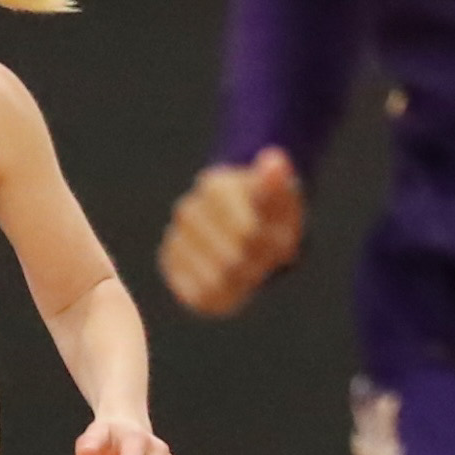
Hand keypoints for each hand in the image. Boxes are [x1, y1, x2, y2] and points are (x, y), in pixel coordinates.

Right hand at [160, 147, 304, 317]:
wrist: (245, 226)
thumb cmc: (268, 215)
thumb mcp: (285, 200)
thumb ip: (279, 184)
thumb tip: (274, 161)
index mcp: (216, 186)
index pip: (249, 233)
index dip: (272, 247)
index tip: (280, 243)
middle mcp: (188, 210)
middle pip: (232, 260)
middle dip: (257, 264)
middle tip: (266, 258)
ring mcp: (175, 237)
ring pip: (215, 280)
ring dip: (240, 280)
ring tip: (249, 265)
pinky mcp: (169, 264)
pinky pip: (198, 293)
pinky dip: (219, 292)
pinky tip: (229, 278)